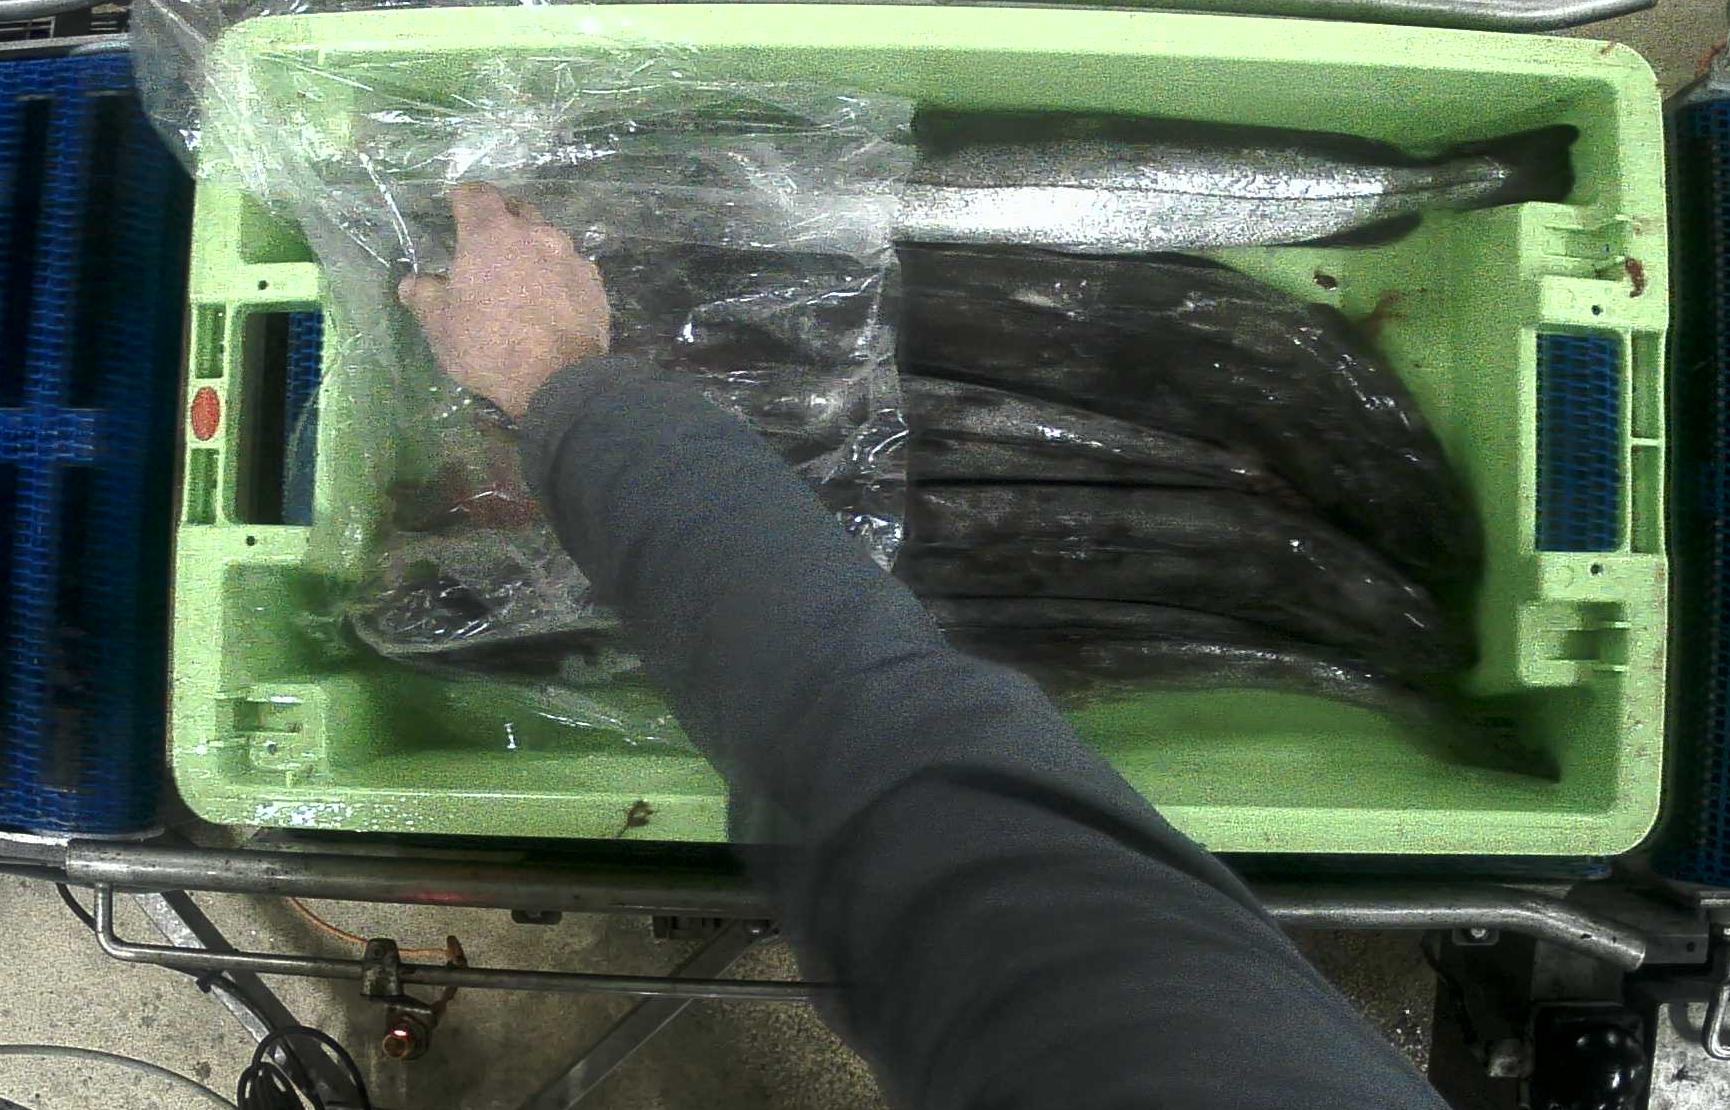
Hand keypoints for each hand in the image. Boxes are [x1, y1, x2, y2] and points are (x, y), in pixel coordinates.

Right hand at [399, 182, 610, 419]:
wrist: (558, 379)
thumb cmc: (489, 345)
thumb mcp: (440, 325)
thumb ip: (423, 295)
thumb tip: (412, 283)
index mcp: (491, 234)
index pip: (476, 195)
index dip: (465, 199)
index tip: (459, 207)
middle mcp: (535, 234)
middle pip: (518, 211)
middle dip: (503, 219)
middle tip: (490, 244)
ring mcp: (570, 256)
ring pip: (549, 238)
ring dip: (534, 248)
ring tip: (523, 275)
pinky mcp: (594, 283)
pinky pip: (571, 267)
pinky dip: (558, 274)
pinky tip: (553, 298)